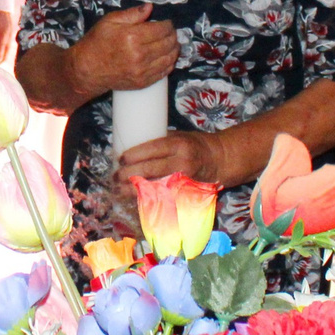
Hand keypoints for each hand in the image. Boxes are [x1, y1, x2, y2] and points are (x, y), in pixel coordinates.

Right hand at [72, 5, 177, 95]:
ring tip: (172, 44)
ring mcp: (142, 71)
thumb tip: (150, 7)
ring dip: (174, 50)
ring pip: (169, 58)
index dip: (168, 25)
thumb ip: (132, 14)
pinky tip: (166, 58)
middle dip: (173, 36)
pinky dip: (169, 63)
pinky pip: (163, 72)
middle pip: (168, 44)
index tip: (167, 23)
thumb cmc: (97, 42)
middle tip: (171, 33)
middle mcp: (139, 55)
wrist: (86, 69)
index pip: (162, 29)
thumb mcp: (110, 21)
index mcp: (132, 37)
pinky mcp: (142, 82)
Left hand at [117, 128, 238, 187]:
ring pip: (155, 186)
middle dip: (129, 174)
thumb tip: (132, 146)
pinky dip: (148, 198)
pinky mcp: (186, 192)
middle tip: (114, 177)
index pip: (153, 149)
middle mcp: (182, 162)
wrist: (220, 159)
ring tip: (118, 190)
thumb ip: (160, 142)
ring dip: (134, 190)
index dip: (135, 155)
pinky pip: (164, 197)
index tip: (120, 159)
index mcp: (179, 144)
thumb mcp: (180, 136)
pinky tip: (135, 199)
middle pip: (151, 170)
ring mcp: (184, 179)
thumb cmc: (195, 144)